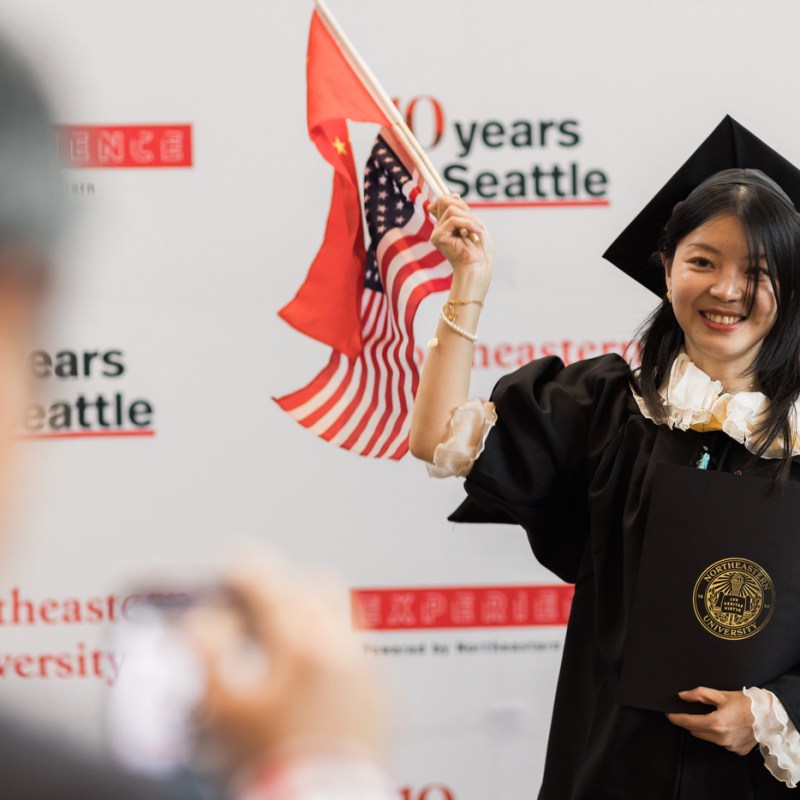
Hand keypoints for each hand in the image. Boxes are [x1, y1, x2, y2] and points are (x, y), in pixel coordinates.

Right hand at [185, 556, 386, 770]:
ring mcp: (369, 669)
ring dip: (313, 615)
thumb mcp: (219, 712)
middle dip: (285, 587)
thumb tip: (208, 619)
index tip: (234, 566)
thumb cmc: (270, 764)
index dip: (245, 570)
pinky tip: (315, 677)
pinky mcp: (384, 693)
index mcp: (302, 647)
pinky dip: (336, 650)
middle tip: (261, 603)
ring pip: (343, 615)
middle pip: (315, 587)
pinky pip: (361, 650)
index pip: (270, 585)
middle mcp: (343, 648)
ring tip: (287, 642)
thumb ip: (206, 654)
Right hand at [429, 194, 492, 291]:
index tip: (468, 210)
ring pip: (451, 209)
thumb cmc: (479, 249)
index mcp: (446, 224)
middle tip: (474, 225)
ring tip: (477, 232)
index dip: (454, 199)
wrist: (478, 267)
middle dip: (464, 208)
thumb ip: (462, 209)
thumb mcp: (473, 223)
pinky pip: (453, 220)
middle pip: (444, 200)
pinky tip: (476, 233)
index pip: (443, 200)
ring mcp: (437, 233)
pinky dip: (468, 224)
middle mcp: (439, 227)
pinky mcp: (437, 237)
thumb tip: (454, 194)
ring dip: (469, 219)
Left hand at [666, 686, 755, 755]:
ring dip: (704, 728)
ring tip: (712, 716)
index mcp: (715, 723)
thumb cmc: (746, 703)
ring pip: (707, 738)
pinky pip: (720, 743)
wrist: (769, 716)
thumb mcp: (721, 695)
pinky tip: (726, 725)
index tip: (668, 713)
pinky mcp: (737, 750)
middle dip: (690, 721)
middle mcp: (721, 738)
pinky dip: (718, 735)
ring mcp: (729, 746)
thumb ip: (699, 694)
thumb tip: (682, 696)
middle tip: (691, 711)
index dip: (675, 717)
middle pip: (695, 731)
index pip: (687, 722)